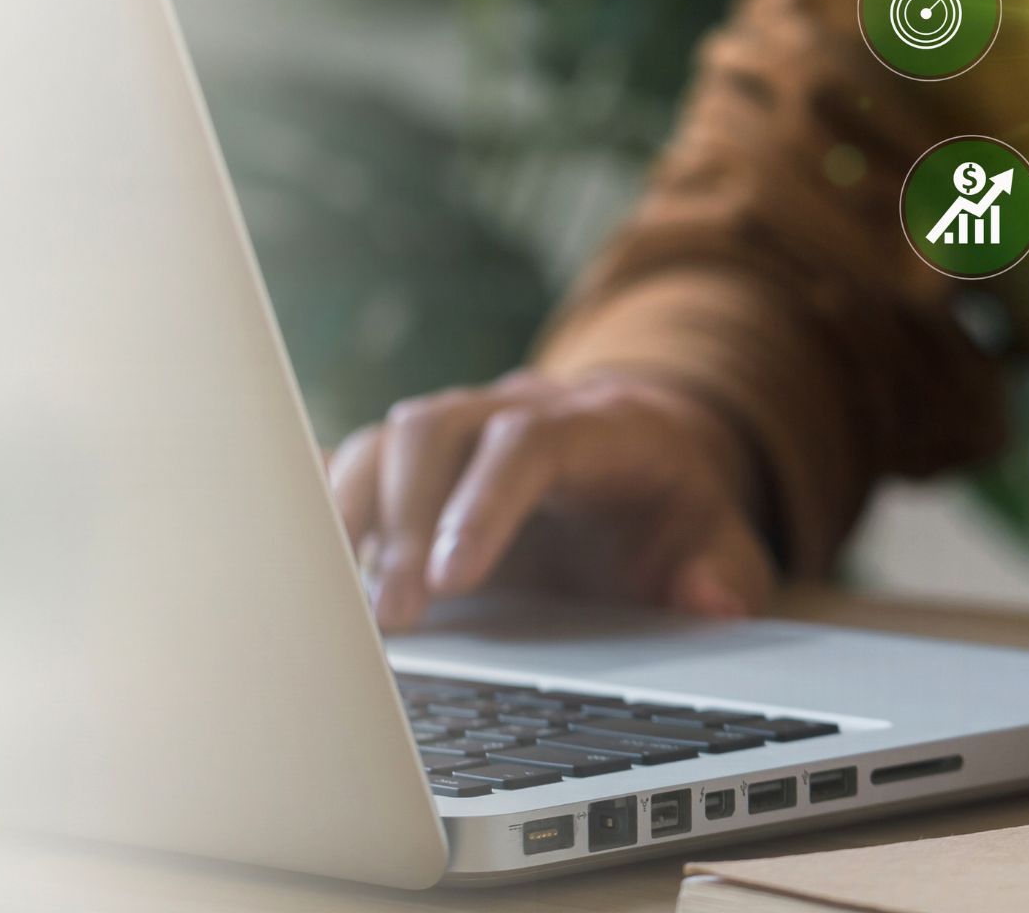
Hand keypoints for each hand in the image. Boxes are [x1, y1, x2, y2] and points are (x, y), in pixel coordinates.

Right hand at [326, 369, 775, 630]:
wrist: (640, 455)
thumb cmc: (671, 505)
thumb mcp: (720, 535)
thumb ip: (723, 568)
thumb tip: (710, 602)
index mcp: (593, 426)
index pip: (526, 442)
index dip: (483, 504)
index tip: (453, 579)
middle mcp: (510, 411)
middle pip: (433, 430)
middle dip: (404, 520)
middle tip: (394, 617)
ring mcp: (457, 431)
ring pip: (382, 443)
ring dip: (351, 523)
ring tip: (340, 612)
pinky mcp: (417, 463)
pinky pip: (354, 467)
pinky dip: (325, 516)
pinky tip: (305, 576)